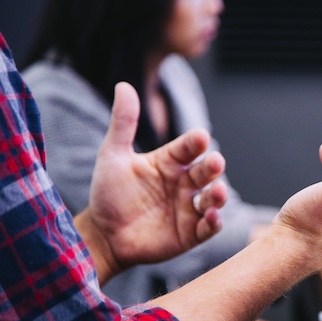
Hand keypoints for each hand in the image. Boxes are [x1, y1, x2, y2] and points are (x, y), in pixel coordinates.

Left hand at [75, 82, 227, 283]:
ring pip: (213, 198)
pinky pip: (208, 227)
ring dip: (219, 195)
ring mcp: (189, 208)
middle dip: (213, 167)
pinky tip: (211, 217)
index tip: (200, 137)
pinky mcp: (191, 233)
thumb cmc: (108, 193)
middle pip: (205, 172)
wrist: (103, 235)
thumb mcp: (113, 156)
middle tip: (215, 162)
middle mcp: (184, 183)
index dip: (195, 143)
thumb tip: (123, 85)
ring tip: (217, 192)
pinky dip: (214, 222)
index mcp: (170, 162)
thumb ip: (123, 123)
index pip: (188, 148)